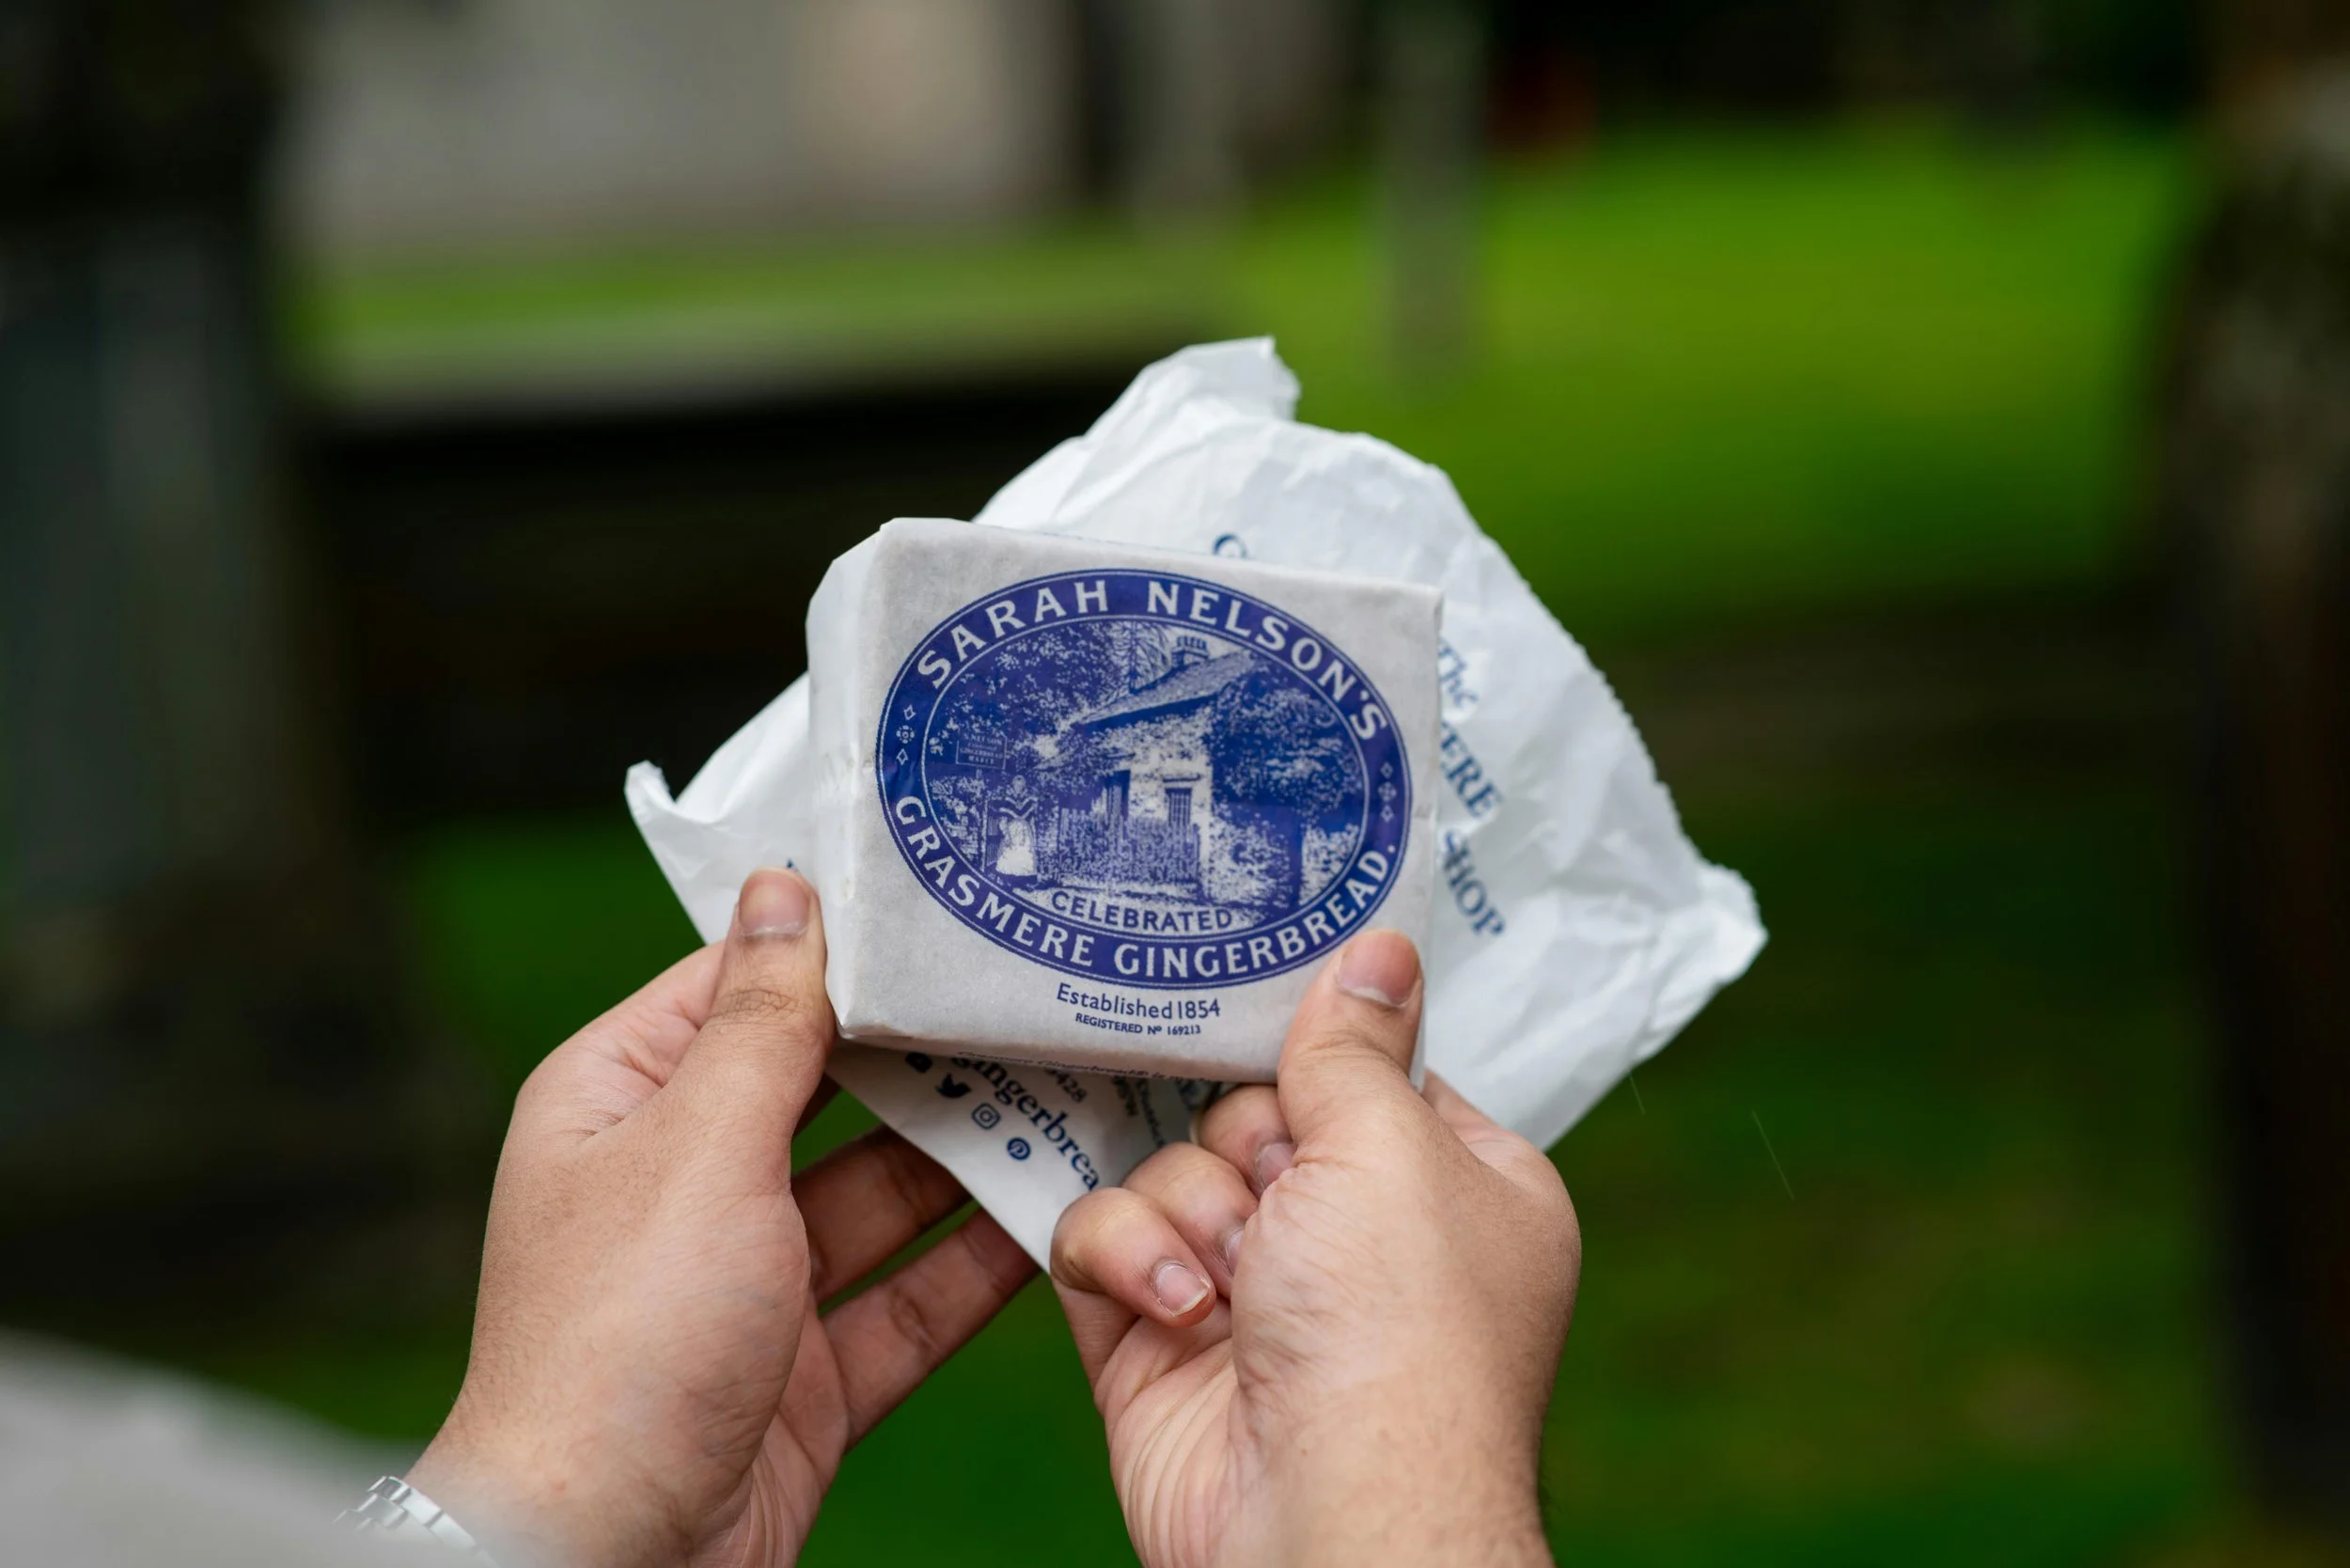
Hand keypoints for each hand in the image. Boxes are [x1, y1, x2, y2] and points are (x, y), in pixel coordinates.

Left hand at [408, 869, 1033, 1567]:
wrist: (604, 1566)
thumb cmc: (620, 1343)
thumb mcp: (700, 1148)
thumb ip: (764, 1021)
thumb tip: (783, 886)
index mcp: (623, 1101)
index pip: (743, 984)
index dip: (844, 943)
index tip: (953, 900)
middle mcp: (684, 1181)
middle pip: (832, 1087)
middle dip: (934, 1051)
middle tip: (1048, 993)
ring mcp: (749, 1281)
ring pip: (885, 1191)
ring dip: (976, 1151)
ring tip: (1084, 1086)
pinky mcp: (809, 1372)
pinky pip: (911, 1295)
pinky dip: (983, 1261)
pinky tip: (1067, 1211)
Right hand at [1050, 930, 1578, 1567]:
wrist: (1326, 1521)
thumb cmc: (1399, 1332)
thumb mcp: (1391, 1146)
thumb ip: (1354, 1042)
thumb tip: (1380, 942)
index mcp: (1455, 1186)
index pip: (1371, 1072)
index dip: (1325, 1053)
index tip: (1280, 1017)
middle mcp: (1356, 1236)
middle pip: (1252, 1110)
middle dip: (1250, 1146)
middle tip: (1279, 1193)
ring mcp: (1252, 1289)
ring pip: (1168, 1165)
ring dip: (1191, 1211)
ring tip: (1232, 1281)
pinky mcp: (1156, 1336)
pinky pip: (1103, 1235)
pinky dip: (1130, 1260)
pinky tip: (1179, 1312)